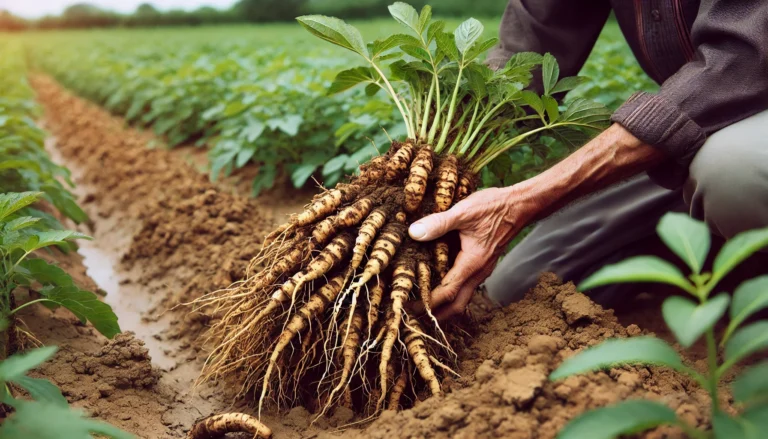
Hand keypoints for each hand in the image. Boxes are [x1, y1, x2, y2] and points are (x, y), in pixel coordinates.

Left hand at [408, 185, 540, 318]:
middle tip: (414, 313)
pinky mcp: (483, 264)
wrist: (520, 206)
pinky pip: (467, 285)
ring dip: (444, 305)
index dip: (427, 302)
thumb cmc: (494, 208)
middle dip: (436, 313)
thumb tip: (414, 232)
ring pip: (463, 297)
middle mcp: (478, 272)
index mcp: (472, 263)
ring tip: (423, 302)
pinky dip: (452, 291)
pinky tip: (439, 281)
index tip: (409, 306)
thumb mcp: (464, 212)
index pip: (447, 292)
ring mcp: (482, 270)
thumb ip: (439, 223)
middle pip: (457, 305)